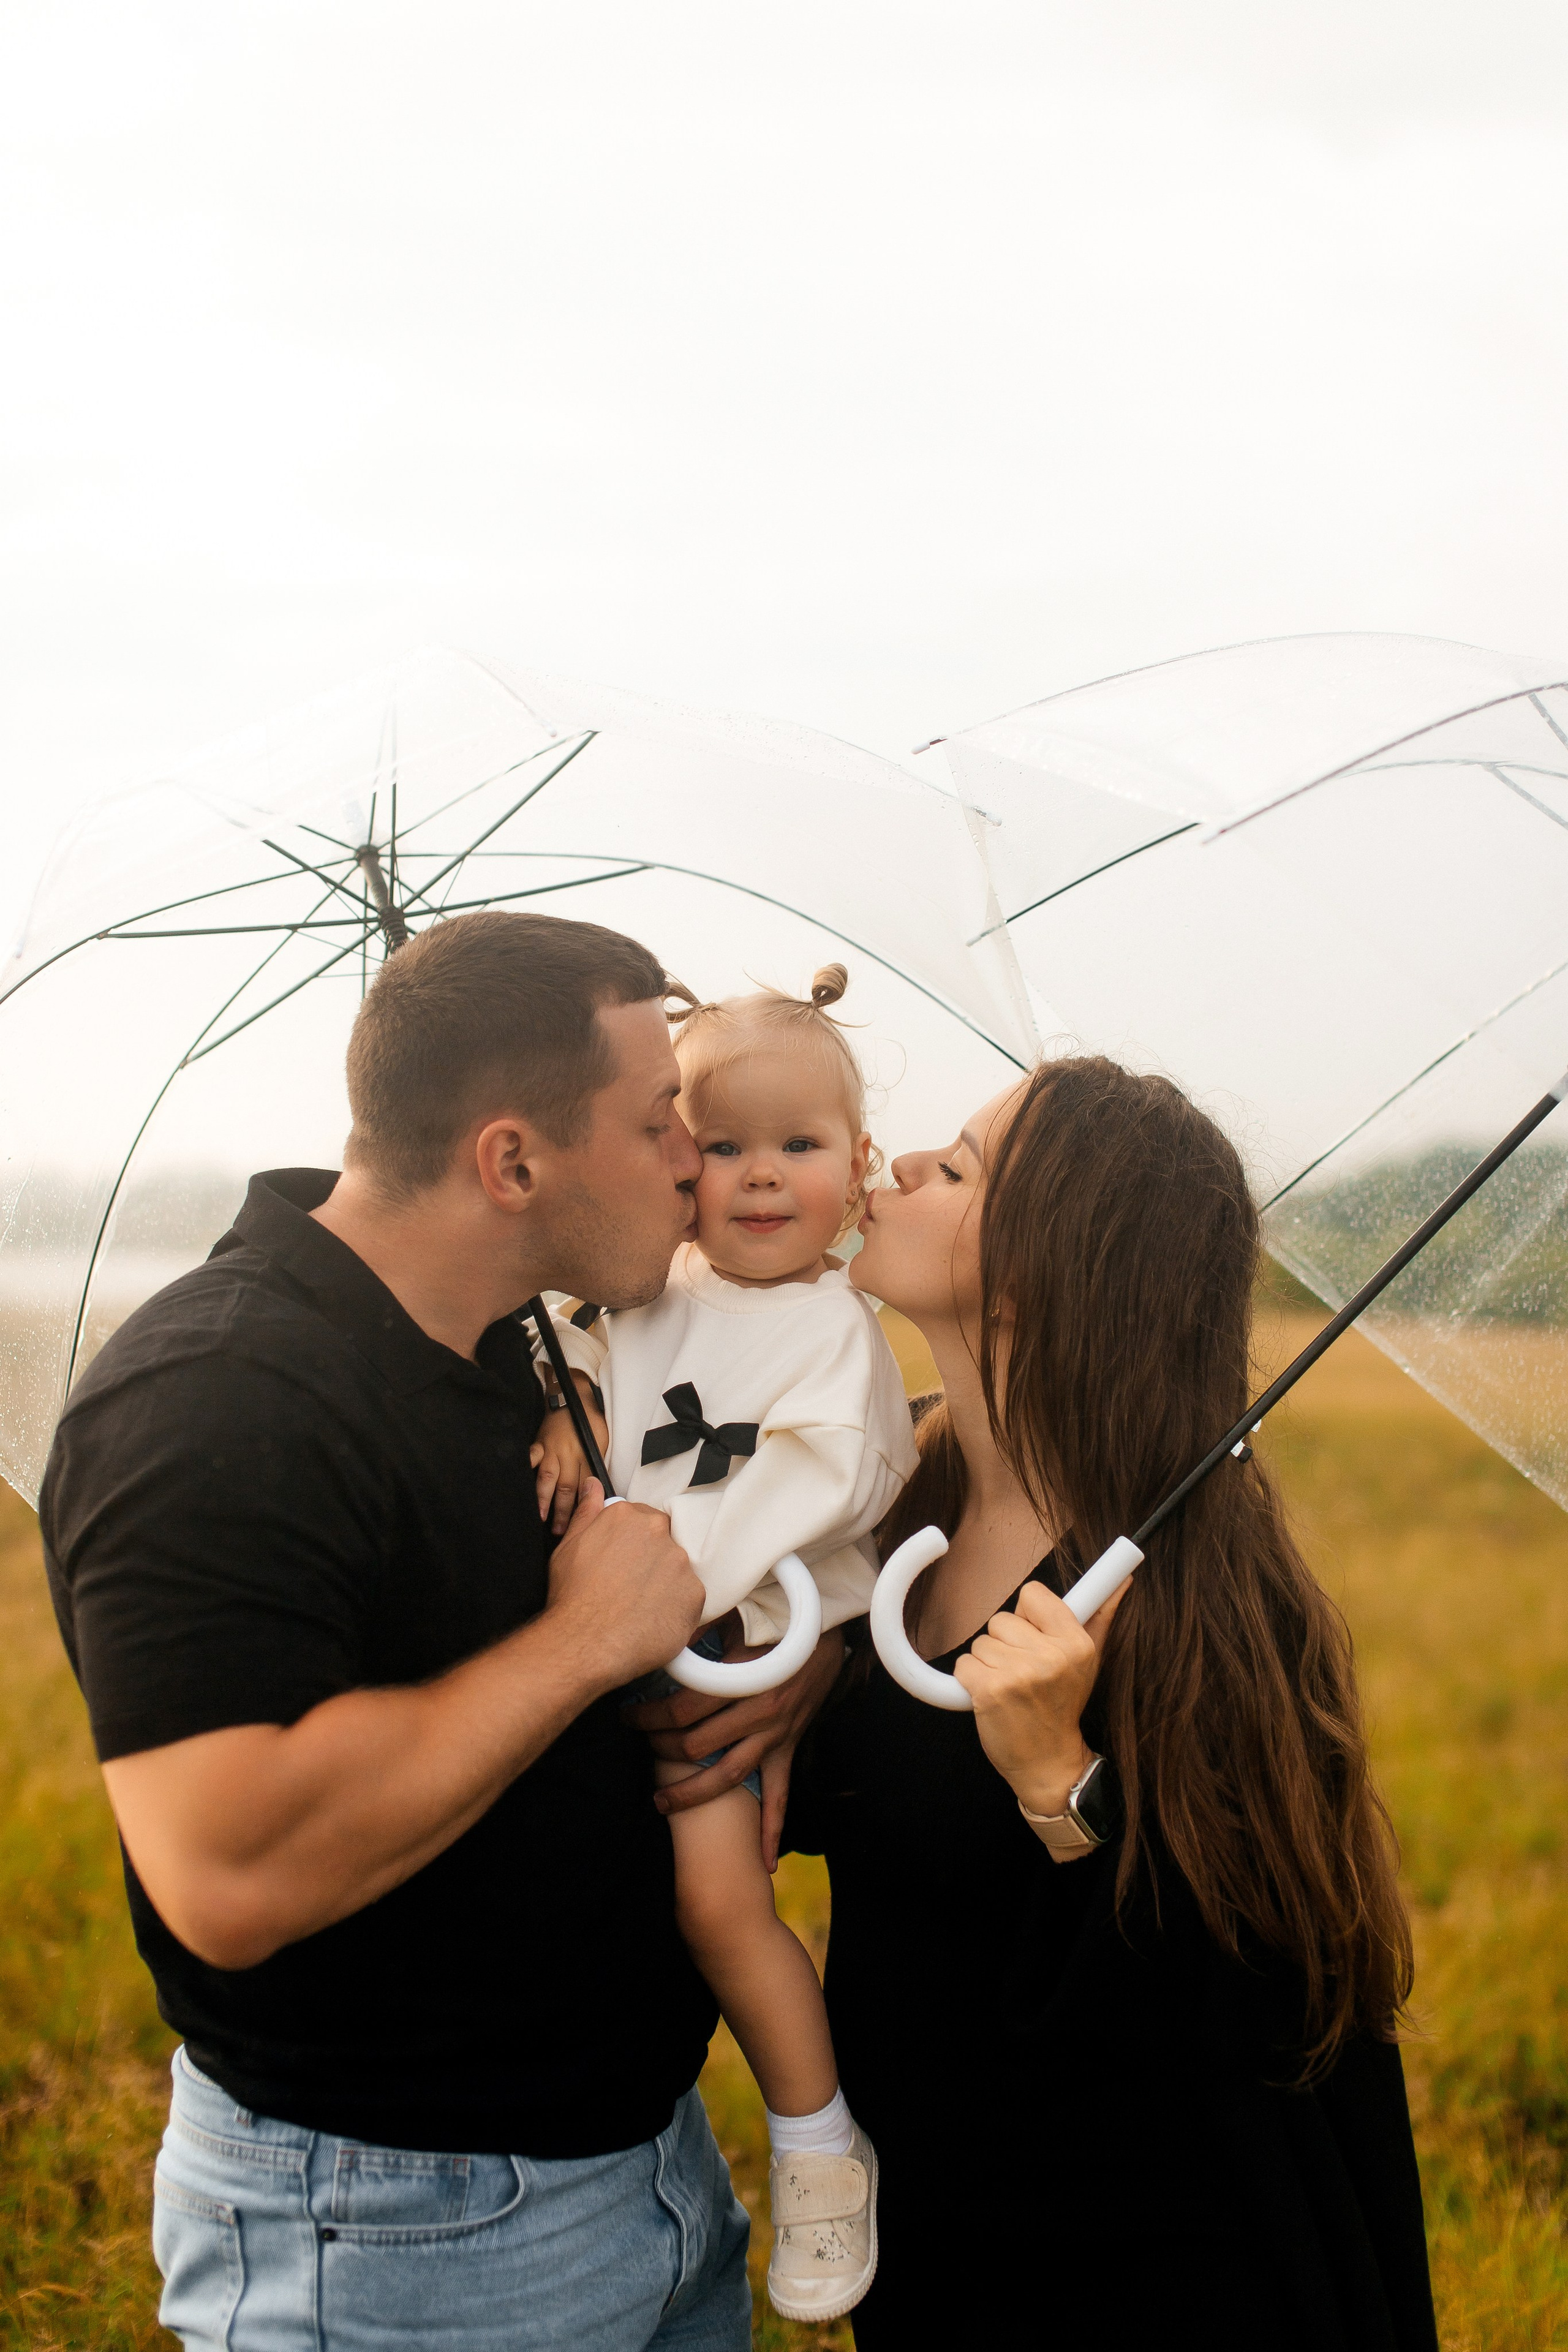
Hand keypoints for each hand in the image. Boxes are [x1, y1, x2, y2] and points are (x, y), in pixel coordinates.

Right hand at [530, 1374, 610, 1534]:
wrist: (575, 1396)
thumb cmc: (590, 1421)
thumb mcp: (601, 1442)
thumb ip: (594, 1464)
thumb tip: (595, 1488)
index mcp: (586, 1456)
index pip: (585, 1485)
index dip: (583, 1506)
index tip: (582, 1525)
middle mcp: (568, 1455)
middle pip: (566, 1487)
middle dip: (563, 1511)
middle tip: (560, 1531)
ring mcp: (551, 1450)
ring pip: (547, 1478)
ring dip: (544, 1499)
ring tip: (540, 1516)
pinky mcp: (539, 1443)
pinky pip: (531, 1457)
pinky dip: (526, 1468)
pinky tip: (517, 1484)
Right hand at [545, 1483, 703, 1688]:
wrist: (585, 1642)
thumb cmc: (572, 1596)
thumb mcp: (569, 1546)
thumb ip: (587, 1512)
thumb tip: (593, 1485)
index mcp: (628, 1516)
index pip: (643, 1520)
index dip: (634, 1544)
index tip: (624, 1563)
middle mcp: (659, 1532)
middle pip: (664, 1542)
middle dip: (651, 1561)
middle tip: (631, 1587)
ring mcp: (680, 1563)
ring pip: (678, 1569)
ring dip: (665, 1584)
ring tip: (640, 1607)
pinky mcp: (694, 1593)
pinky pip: (689, 1598)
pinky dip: (675, 1609)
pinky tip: (653, 1621)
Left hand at [625, 1625, 845, 1869]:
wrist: (827, 1632)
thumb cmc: (778, 1620)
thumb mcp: (740, 1616)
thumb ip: (703, 1628)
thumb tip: (665, 1638)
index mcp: (745, 1680)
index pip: (684, 1709)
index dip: (650, 1715)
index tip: (628, 1713)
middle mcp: (760, 1714)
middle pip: (698, 1746)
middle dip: (660, 1749)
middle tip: (638, 1744)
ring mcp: (776, 1736)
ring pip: (729, 1777)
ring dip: (692, 1794)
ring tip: (660, 1804)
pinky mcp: (788, 1748)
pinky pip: (780, 1795)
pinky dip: (772, 1830)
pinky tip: (765, 1863)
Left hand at [954, 1580, 1124, 1818]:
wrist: (1048, 1763)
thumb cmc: (1063, 1707)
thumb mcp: (1089, 1662)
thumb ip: (1100, 1616)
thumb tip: (1122, 1580)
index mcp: (1076, 1643)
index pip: (1032, 1594)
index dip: (1027, 1617)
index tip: (1034, 1637)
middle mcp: (1051, 1657)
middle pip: (1000, 1619)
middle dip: (1005, 1644)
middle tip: (1023, 1672)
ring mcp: (1019, 1675)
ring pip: (980, 1643)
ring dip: (988, 1664)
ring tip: (1011, 1688)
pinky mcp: (990, 1691)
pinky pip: (964, 1664)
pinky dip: (971, 1680)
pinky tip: (992, 1698)